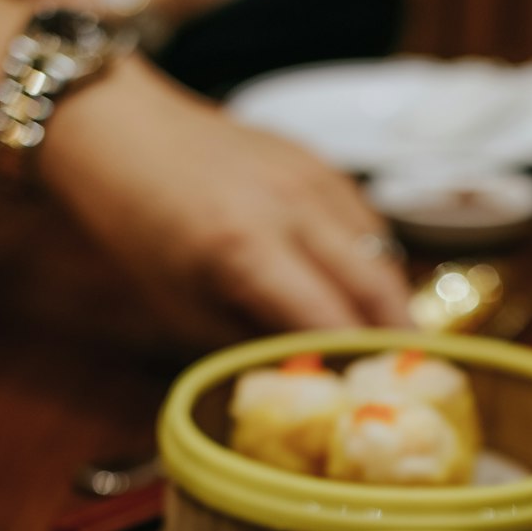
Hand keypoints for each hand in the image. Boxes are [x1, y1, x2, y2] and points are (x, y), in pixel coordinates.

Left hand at [38, 58, 412, 348]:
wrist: (122, 128)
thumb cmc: (140, 229)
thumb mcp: (180, 307)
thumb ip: (246, 345)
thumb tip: (303, 382)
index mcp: (246, 249)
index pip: (331, 322)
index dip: (358, 367)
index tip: (377, 402)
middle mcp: (293, 208)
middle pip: (377, 287)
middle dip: (398, 338)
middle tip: (410, 380)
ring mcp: (313, 177)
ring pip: (383, 253)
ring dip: (392, 301)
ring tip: (392, 341)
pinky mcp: (319, 162)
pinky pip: (368, 222)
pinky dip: (374, 260)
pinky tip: (364, 287)